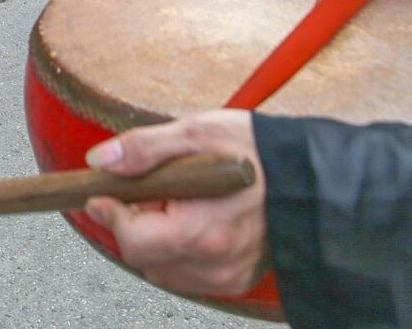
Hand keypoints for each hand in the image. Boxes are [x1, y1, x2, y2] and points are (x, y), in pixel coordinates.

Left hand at [82, 111, 268, 299]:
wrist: (311, 176)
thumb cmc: (260, 151)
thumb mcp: (198, 132)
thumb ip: (145, 148)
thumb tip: (100, 161)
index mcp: (202, 231)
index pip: (132, 240)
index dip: (110, 212)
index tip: (102, 192)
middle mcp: (215, 264)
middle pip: (142, 257)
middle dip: (133, 223)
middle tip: (152, 190)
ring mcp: (227, 276)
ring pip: (161, 269)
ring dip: (155, 239)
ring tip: (179, 202)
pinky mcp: (236, 280)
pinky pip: (187, 273)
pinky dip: (178, 250)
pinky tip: (195, 219)